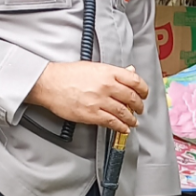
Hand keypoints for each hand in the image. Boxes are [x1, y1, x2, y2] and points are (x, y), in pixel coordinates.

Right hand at [28, 60, 148, 132]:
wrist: (50, 83)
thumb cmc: (69, 74)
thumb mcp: (95, 67)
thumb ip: (114, 71)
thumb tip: (130, 71)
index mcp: (110, 72)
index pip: (135, 81)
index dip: (143, 89)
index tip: (144, 94)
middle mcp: (107, 86)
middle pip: (131, 97)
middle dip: (139, 105)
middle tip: (140, 109)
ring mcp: (99, 101)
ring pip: (123, 112)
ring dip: (131, 118)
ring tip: (134, 121)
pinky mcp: (91, 114)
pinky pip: (111, 122)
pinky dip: (120, 127)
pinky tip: (124, 128)